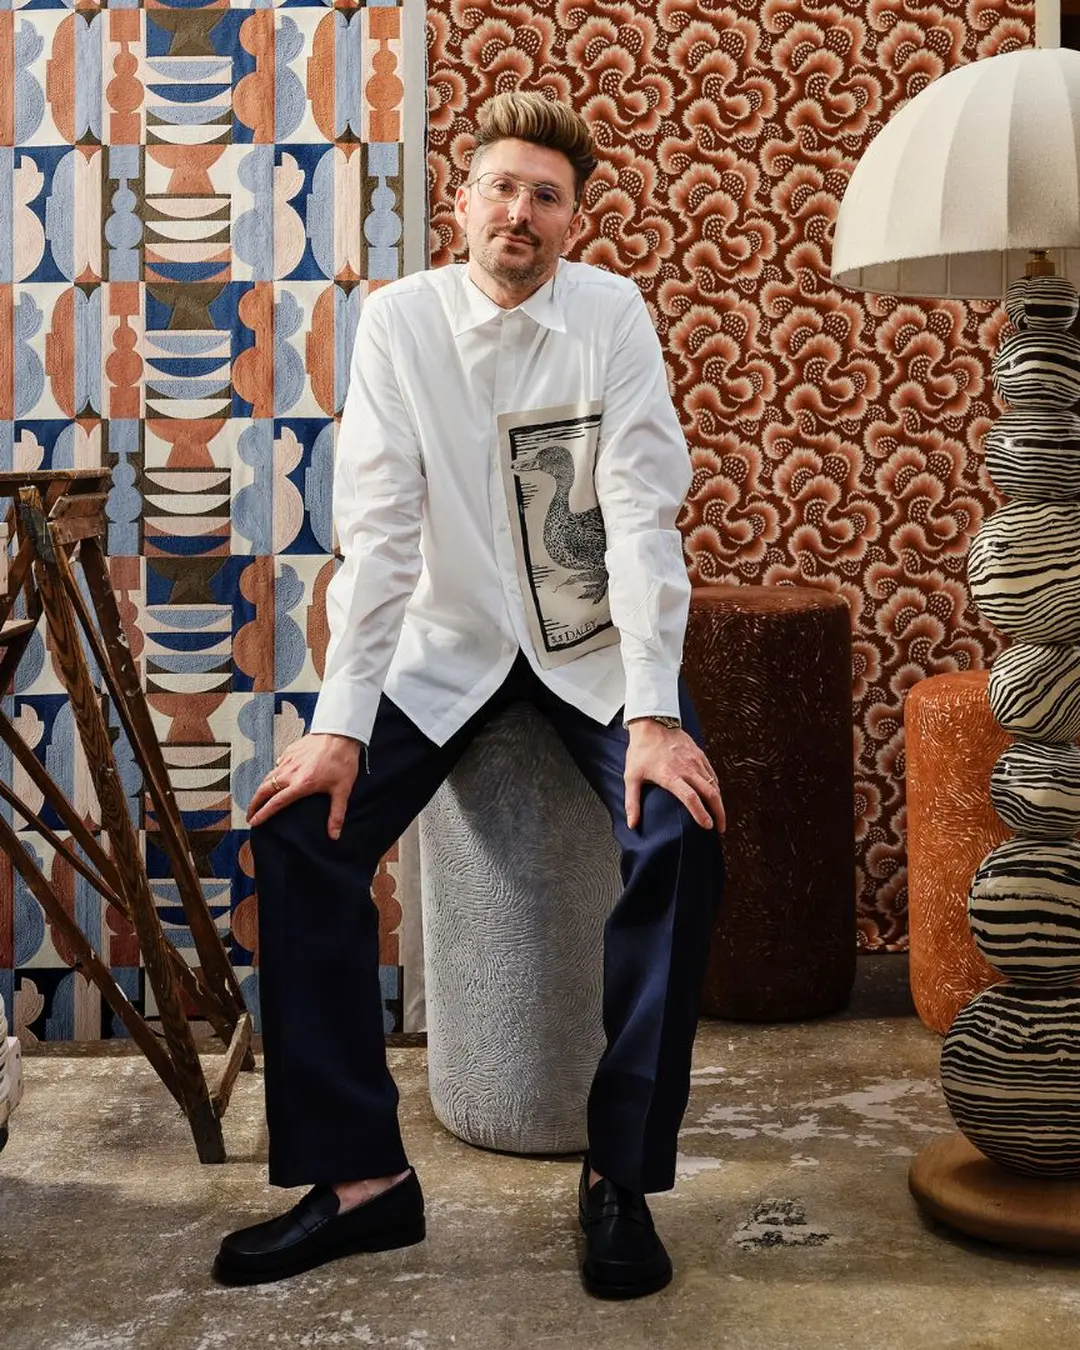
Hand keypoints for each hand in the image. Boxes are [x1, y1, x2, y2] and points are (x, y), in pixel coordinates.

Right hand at [247, 733, 362, 838]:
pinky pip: (276, 765)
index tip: (253, 822)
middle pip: (264, 789)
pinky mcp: (290, 751)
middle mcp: (290, 773)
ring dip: (261, 789)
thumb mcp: (342, 790)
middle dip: (254, 803)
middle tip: (250, 814)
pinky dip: (272, 774)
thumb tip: (334, 835)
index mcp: (301, 784)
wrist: (340, 733)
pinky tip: (276, 778)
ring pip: (268, 777)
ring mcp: (288, 760)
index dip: (262, 814)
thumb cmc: (342, 760)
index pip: (276, 803)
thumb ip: (336, 814)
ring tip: (258, 799)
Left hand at [624, 719, 725, 834]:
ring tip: (719, 815)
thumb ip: (632, 802)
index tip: (708, 827)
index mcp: (670, 776)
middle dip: (719, 812)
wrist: (651, 723)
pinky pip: (712, 774)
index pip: (691, 798)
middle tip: (720, 828)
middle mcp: (687, 768)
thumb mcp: (631, 777)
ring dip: (719, 802)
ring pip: (714, 784)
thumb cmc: (640, 751)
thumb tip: (633, 824)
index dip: (701, 814)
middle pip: (710, 793)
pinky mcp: (699, 754)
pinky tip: (715, 795)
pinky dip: (716, 787)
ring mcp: (695, 761)